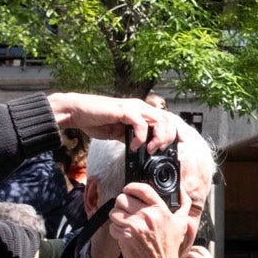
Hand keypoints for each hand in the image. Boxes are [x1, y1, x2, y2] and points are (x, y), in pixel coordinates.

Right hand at [47, 92, 179, 151]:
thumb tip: (144, 149)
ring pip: (159, 120)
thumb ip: (133, 138)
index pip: (166, 120)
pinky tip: (135, 145)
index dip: (176, 132)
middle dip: (169, 137)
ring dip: (158, 137)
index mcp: (142, 112)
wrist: (77, 112)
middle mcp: (141, 107)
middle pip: (168, 120)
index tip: (180, 145)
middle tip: (159, 150)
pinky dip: (142, 137)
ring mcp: (133, 107)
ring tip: (149, 149)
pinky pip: (142, 123)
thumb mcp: (120, 133)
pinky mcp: (124, 110)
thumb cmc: (97, 121)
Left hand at [109, 181, 189, 257]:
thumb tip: (182, 190)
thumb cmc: (170, 246)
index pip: (142, 189)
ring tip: (125, 224)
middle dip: (122, 204)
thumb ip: (184, 204)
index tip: (128, 190)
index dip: (131, 187)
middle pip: (123, 198)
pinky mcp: (125, 236)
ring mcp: (135, 226)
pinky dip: (116, 230)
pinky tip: (125, 235)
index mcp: (160, 210)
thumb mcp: (181, 223)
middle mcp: (147, 215)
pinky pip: (112, 226)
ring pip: (114, 211)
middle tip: (127, 211)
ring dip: (117, 217)